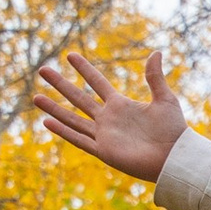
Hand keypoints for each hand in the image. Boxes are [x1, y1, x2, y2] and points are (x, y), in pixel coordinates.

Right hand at [33, 46, 186, 182]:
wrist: (175, 157)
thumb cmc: (173, 130)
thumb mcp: (164, 98)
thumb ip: (155, 77)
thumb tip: (156, 52)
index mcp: (121, 105)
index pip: (97, 82)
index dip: (84, 69)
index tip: (70, 55)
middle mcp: (108, 119)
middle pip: (78, 98)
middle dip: (60, 84)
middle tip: (42, 70)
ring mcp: (104, 135)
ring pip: (72, 119)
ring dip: (54, 108)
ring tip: (36, 97)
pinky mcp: (104, 151)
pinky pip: (79, 140)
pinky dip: (63, 131)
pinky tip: (47, 122)